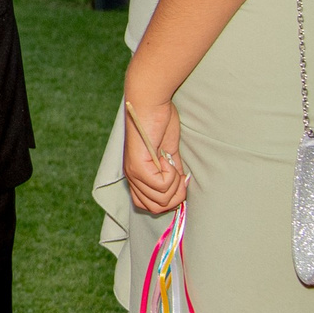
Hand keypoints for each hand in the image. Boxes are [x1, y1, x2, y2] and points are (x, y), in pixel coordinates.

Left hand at [121, 94, 187, 215]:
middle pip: (156, 208)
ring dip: (174, 186)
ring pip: (160, 200)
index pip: (149, 206)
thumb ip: (172, 172)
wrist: (150, 104)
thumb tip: (181, 190)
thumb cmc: (160, 122)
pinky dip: (172, 175)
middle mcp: (132, 177)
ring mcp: (134, 173)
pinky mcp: (139, 167)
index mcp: (136, 176)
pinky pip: (161, 186)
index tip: (179, 182)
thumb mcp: (168, 153)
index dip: (169, 200)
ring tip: (172, 165)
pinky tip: (167, 157)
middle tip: (179, 176)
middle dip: (175, 197)